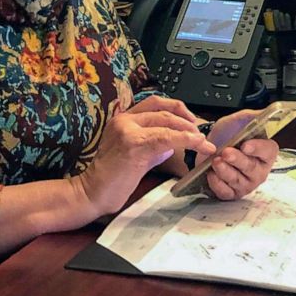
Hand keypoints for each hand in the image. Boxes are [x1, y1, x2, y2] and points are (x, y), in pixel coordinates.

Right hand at [78, 99, 214, 214]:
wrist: (92, 193)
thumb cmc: (111, 178)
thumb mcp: (133, 154)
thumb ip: (152, 145)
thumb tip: (172, 143)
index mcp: (122, 119)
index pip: (154, 103)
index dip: (176, 108)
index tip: (191, 120)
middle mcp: (124, 120)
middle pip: (163, 110)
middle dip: (186, 120)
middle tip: (200, 134)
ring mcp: (127, 131)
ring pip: (166, 122)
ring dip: (189, 132)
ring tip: (203, 142)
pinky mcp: (133, 145)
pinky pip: (165, 138)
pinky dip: (185, 140)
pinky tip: (196, 145)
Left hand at [199, 110, 278, 200]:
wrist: (206, 146)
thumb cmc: (226, 135)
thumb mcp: (238, 121)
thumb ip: (253, 117)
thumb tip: (268, 112)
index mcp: (265, 152)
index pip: (269, 151)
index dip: (258, 148)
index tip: (246, 145)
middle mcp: (258, 170)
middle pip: (252, 168)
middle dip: (238, 160)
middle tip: (226, 152)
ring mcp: (245, 184)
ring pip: (237, 181)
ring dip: (225, 171)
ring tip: (215, 161)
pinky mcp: (231, 193)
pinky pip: (226, 192)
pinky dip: (217, 184)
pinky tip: (211, 174)